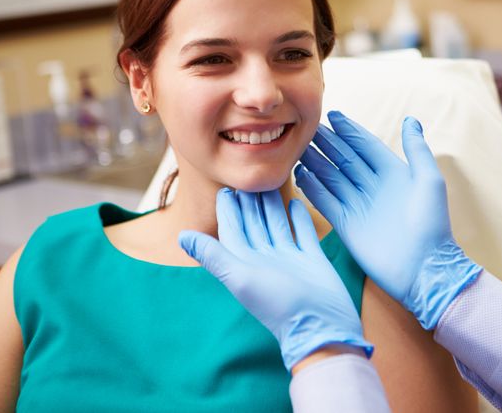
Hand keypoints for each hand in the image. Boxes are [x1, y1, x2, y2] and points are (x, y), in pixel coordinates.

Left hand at [179, 188, 372, 370]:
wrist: (320, 324)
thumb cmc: (278, 304)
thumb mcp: (240, 277)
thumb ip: (213, 255)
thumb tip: (181, 236)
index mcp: (245, 262)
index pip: (233, 230)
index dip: (227, 210)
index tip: (225, 188)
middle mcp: (265, 259)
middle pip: (254, 223)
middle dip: (249, 202)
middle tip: (248, 177)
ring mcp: (289, 258)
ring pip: (276, 224)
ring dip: (272, 204)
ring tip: (270, 183)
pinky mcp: (311, 258)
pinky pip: (302, 232)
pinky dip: (298, 217)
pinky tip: (296, 201)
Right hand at [295, 111, 481, 328]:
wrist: (423, 269)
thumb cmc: (431, 223)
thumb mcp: (429, 181)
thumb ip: (417, 149)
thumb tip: (410, 120)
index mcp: (394, 173)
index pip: (366, 146)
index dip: (350, 131)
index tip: (333, 115)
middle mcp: (374, 187)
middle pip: (346, 159)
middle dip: (328, 143)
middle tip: (308, 128)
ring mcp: (358, 206)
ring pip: (332, 177)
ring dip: (316, 161)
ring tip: (298, 147)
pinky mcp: (346, 225)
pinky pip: (326, 201)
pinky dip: (312, 187)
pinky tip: (300, 173)